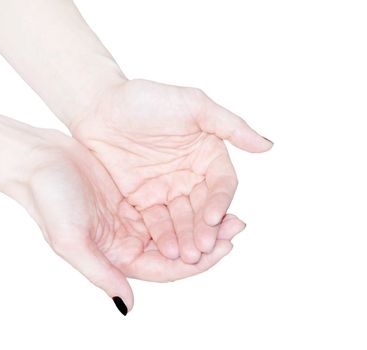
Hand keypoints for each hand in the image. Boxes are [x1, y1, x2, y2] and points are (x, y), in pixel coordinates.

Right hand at [12, 131, 240, 313]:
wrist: (38, 159)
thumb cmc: (48, 198)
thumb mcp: (72, 240)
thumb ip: (101, 274)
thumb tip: (128, 305)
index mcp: (117, 258)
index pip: (166, 269)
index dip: (197, 264)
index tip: (224, 248)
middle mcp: (127, 242)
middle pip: (177, 249)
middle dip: (208, 242)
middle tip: (237, 226)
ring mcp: (131, 219)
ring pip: (177, 227)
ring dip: (202, 222)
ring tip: (231, 212)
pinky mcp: (133, 197)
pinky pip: (168, 204)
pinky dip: (188, 202)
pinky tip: (206, 194)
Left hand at [70, 79, 272, 263]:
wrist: (99, 107)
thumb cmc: (146, 98)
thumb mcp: (192, 105)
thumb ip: (230, 125)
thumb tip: (267, 146)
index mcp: (208, 154)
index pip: (221, 184)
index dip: (220, 202)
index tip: (213, 217)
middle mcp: (191, 175)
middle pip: (203, 207)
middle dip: (204, 228)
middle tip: (202, 248)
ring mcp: (167, 189)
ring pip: (182, 219)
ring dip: (187, 238)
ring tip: (187, 256)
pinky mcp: (143, 200)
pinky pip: (156, 222)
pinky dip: (163, 236)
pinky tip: (167, 250)